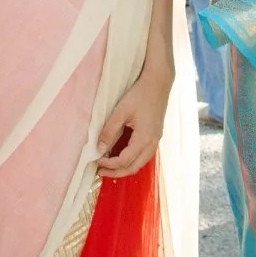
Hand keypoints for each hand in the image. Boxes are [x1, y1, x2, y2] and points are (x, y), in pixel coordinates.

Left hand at [96, 63, 172, 177]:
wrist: (158, 83)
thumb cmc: (140, 95)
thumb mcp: (121, 111)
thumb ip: (110, 130)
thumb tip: (100, 148)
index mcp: (144, 138)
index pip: (124, 160)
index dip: (109, 164)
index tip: (96, 161)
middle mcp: (152, 143)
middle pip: (134, 167)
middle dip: (116, 173)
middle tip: (101, 172)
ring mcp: (156, 140)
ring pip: (140, 163)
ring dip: (125, 168)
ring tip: (109, 166)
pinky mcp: (156, 136)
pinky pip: (144, 155)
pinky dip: (132, 160)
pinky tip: (122, 156)